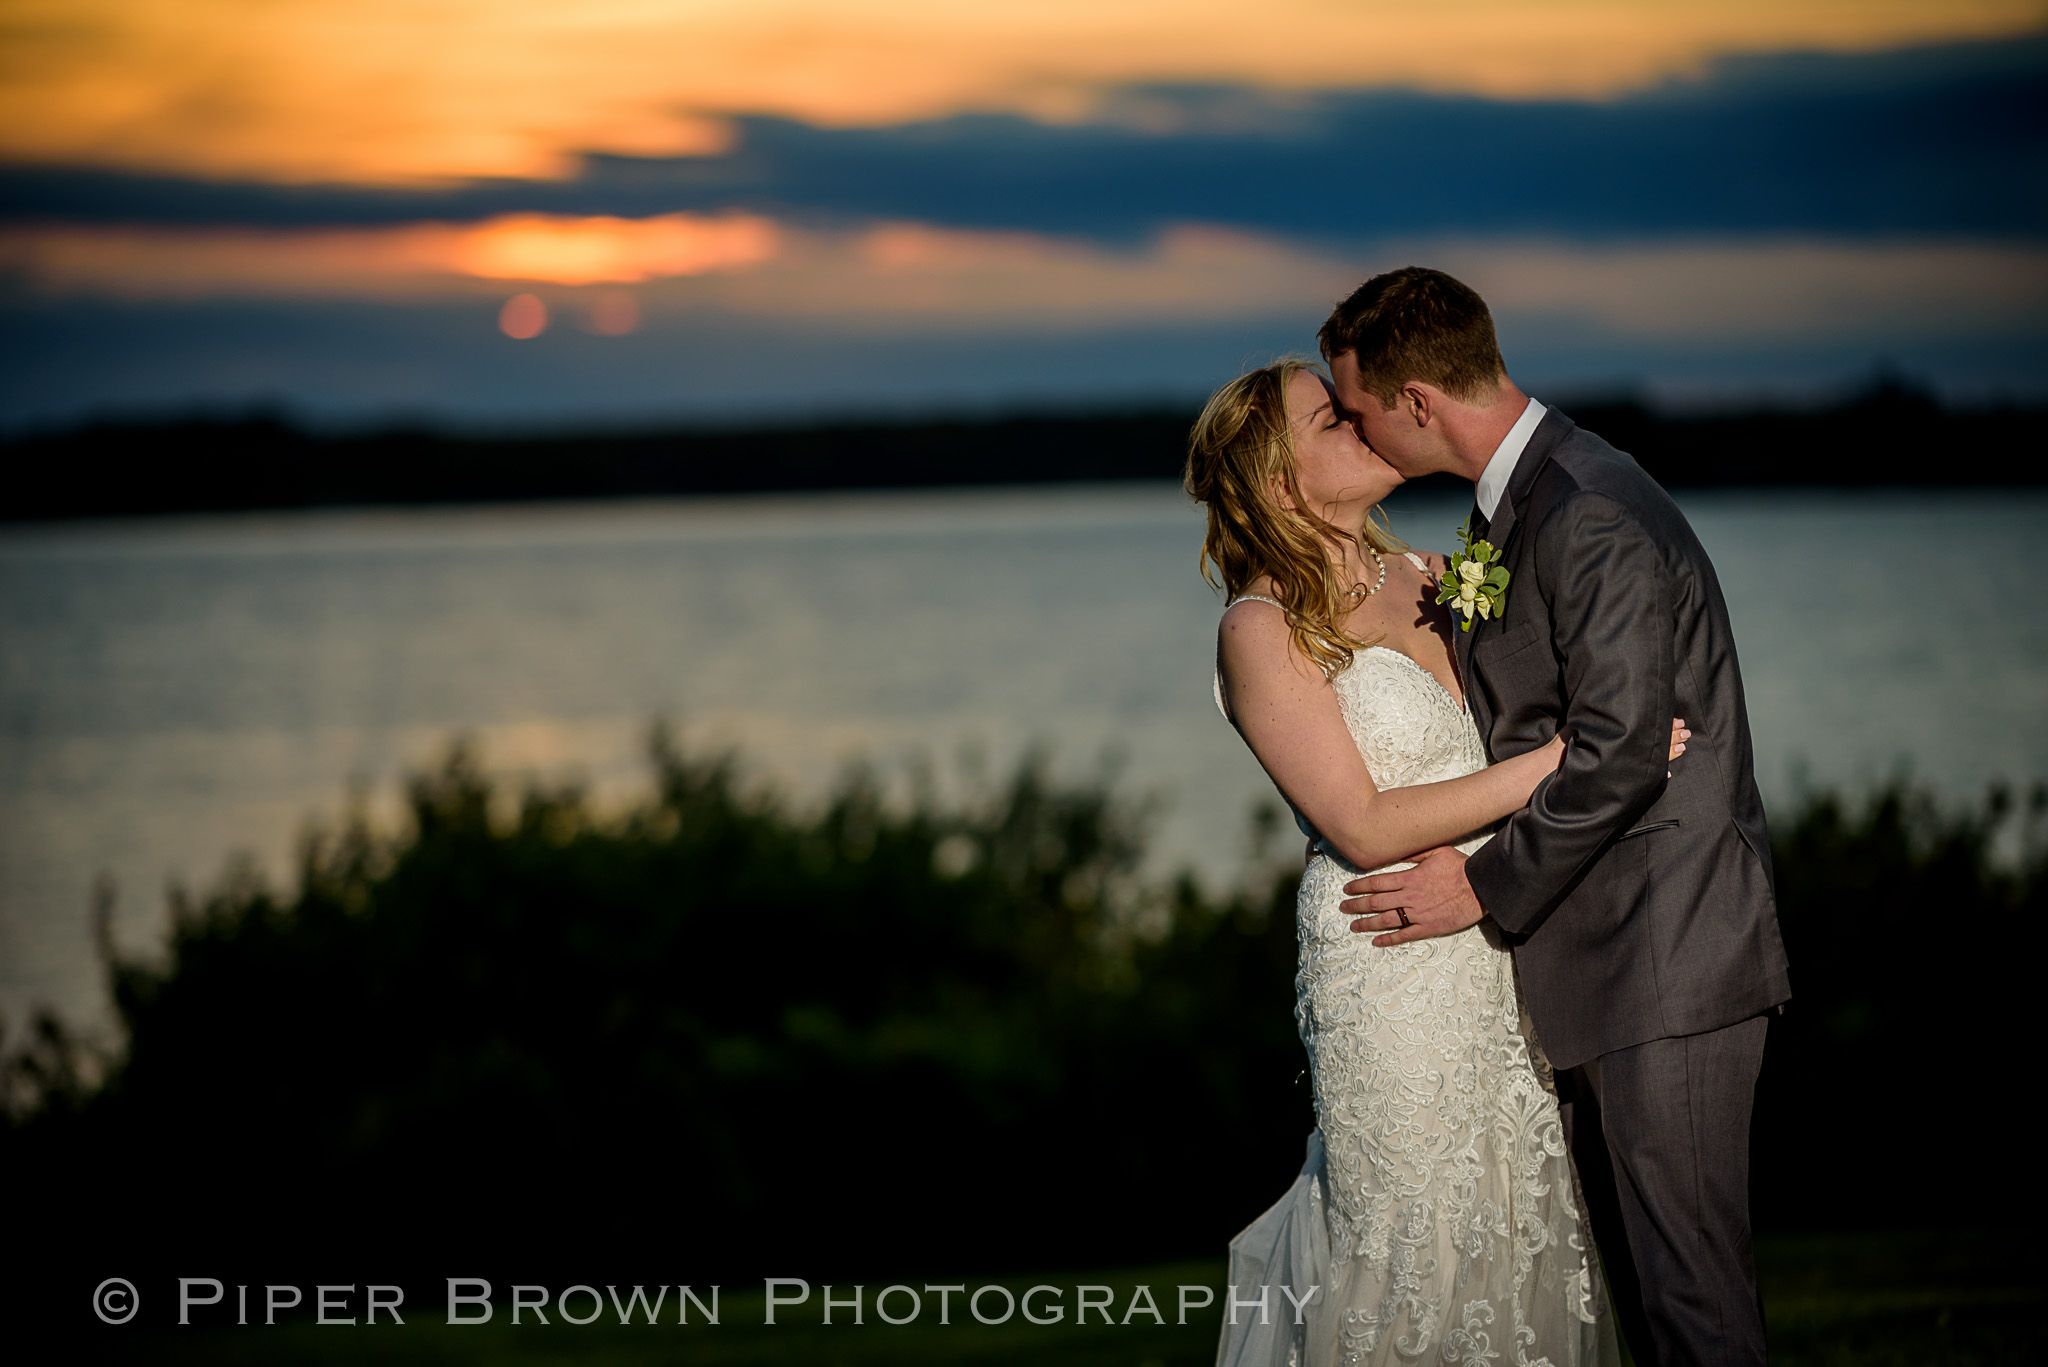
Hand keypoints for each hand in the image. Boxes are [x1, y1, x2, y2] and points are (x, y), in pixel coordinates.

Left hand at [1342, 846, 1484, 945]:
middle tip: (1343, 908)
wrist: (1481, 888)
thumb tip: (1396, 852)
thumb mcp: (1436, 851)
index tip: (1347, 889)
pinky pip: (1404, 935)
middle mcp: (1410, 897)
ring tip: (1354, 926)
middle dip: (1356, 905)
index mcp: (1410, 878)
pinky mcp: (1429, 927)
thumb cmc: (1460, 867)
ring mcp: (1418, 914)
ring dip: (1367, 924)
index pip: (1376, 883)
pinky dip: (1389, 939)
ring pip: (1386, 920)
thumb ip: (1414, 853)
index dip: (1359, 886)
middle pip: (1376, 903)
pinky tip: (1376, 942)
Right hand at [1543, 718, 1685, 768]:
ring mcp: (1624, 761)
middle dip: (1673, 735)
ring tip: (1684, 748)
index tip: (1678, 720)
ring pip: (1654, 756)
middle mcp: (1624, 746)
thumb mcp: (1583, 723)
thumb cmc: (1566, 742)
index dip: (1666, 724)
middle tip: (1687, 731)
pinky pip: (1644, 774)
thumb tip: (1614, 703)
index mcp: (1620, 731)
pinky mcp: (1620, 774)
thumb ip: (1600, 716)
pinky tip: (1668, 774)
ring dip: (1670, 752)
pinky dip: (1657, 773)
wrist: (1555, 764)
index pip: (1650, 726)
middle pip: (1655, 740)